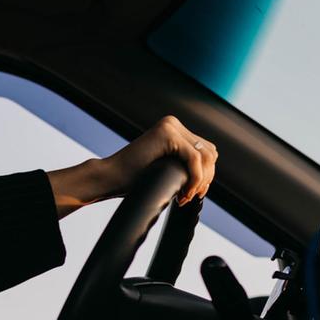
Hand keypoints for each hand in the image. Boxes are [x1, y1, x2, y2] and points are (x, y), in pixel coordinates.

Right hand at [96, 115, 218, 206]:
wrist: (111, 178)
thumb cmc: (133, 178)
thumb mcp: (166, 168)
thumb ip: (183, 164)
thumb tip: (209, 175)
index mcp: (173, 129)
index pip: (206, 151)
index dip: (206, 175)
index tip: (193, 193)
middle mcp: (173, 124)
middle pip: (209, 152)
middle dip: (206, 178)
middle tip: (190, 196)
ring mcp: (170, 126)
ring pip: (205, 156)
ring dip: (201, 180)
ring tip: (186, 195)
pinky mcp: (167, 134)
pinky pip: (194, 158)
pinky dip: (195, 178)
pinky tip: (184, 193)